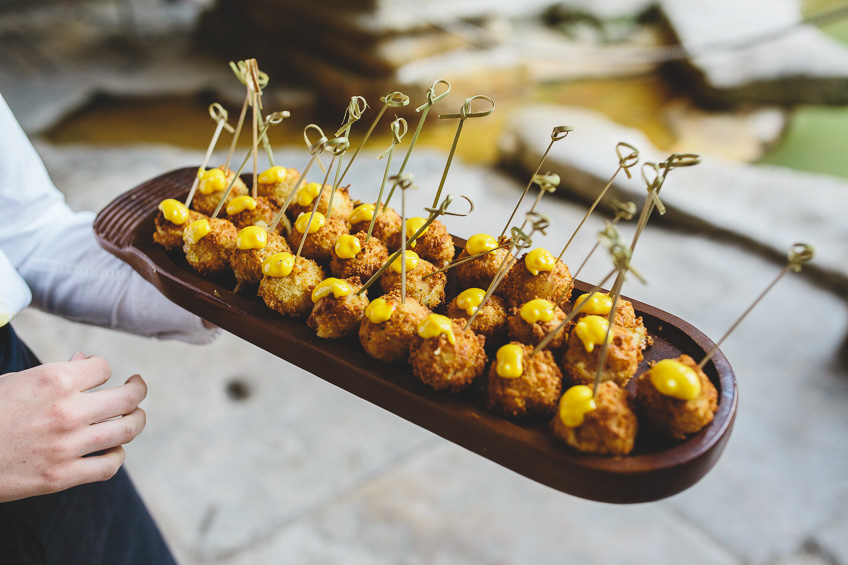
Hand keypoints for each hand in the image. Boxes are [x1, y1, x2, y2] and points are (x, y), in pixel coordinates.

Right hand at [0, 354, 146, 501]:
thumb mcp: (15, 382)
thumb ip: (56, 372)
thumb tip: (85, 360)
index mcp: (54, 379)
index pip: (104, 367)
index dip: (101, 370)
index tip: (97, 375)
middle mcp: (67, 410)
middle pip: (128, 397)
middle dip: (137, 390)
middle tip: (136, 387)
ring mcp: (67, 445)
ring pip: (127, 429)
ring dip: (136, 420)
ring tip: (134, 416)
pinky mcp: (62, 477)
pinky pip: (109, 466)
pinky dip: (117, 456)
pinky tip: (113, 449)